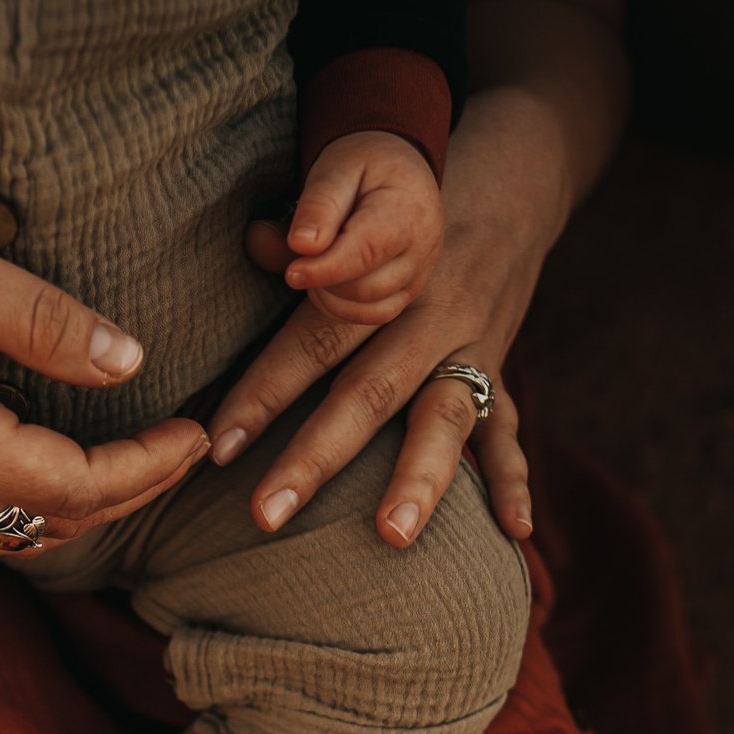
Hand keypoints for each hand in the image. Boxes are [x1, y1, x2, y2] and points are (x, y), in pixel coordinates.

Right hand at [0, 189, 209, 545]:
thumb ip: (40, 320)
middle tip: (186, 449)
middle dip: (131, 493)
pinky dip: (31, 508)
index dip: (149, 467)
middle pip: (53, 525)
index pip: (77, 486)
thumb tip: (131, 361)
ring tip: (137, 463)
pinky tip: (54, 469)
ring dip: (82, 510)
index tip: (198, 429)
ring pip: (13, 535)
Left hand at [205, 135, 550, 550]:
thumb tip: (249, 241)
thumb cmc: (400, 220)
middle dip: (315, 458)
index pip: (311, 342)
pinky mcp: (501, 372)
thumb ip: (292, 245)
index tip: (218, 445)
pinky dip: (513, 480)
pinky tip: (516, 532)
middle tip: (266, 515)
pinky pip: (508, 430)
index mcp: (377, 284)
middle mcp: (425, 319)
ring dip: (418, 479)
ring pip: (443, 418)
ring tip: (392, 536)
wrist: (508, 196)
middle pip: (367, 394)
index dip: (262, 392)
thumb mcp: (351, 219)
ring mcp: (470, 349)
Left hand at [281, 130, 444, 326]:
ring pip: (369, 310)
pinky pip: (376, 315)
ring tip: (314, 267)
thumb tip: (301, 246)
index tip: (291, 273)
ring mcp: (420, 274)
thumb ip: (317, 205)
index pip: (365, 253)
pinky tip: (326, 286)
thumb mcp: (336, 168)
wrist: (401, 169)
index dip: (324, 270)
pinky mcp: (410, 290)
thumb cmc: (365, 165)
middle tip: (300, 257)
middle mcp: (422, 249)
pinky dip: (344, 309)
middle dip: (323, 281)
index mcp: (406, 212)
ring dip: (330, 298)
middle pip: (365, 288)